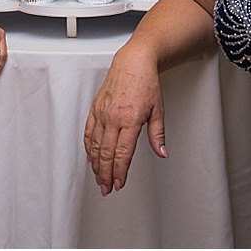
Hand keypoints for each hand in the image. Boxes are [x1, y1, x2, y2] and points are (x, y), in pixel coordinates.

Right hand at [84, 46, 165, 192]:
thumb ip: (157, 135)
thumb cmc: (146, 83)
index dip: (120, 171)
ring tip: (99, 178)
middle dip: (105, 174)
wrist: (133, 63)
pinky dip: (88, 147)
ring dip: (96, 164)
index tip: (119, 183)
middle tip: (106, 188)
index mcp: (130, 119)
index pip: (122, 153)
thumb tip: (162, 152)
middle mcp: (113, 117)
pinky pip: (88, 132)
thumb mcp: (158, 110)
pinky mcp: (95, 109)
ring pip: (95, 145)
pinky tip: (91, 157)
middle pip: (106, 153)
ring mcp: (102, 113)